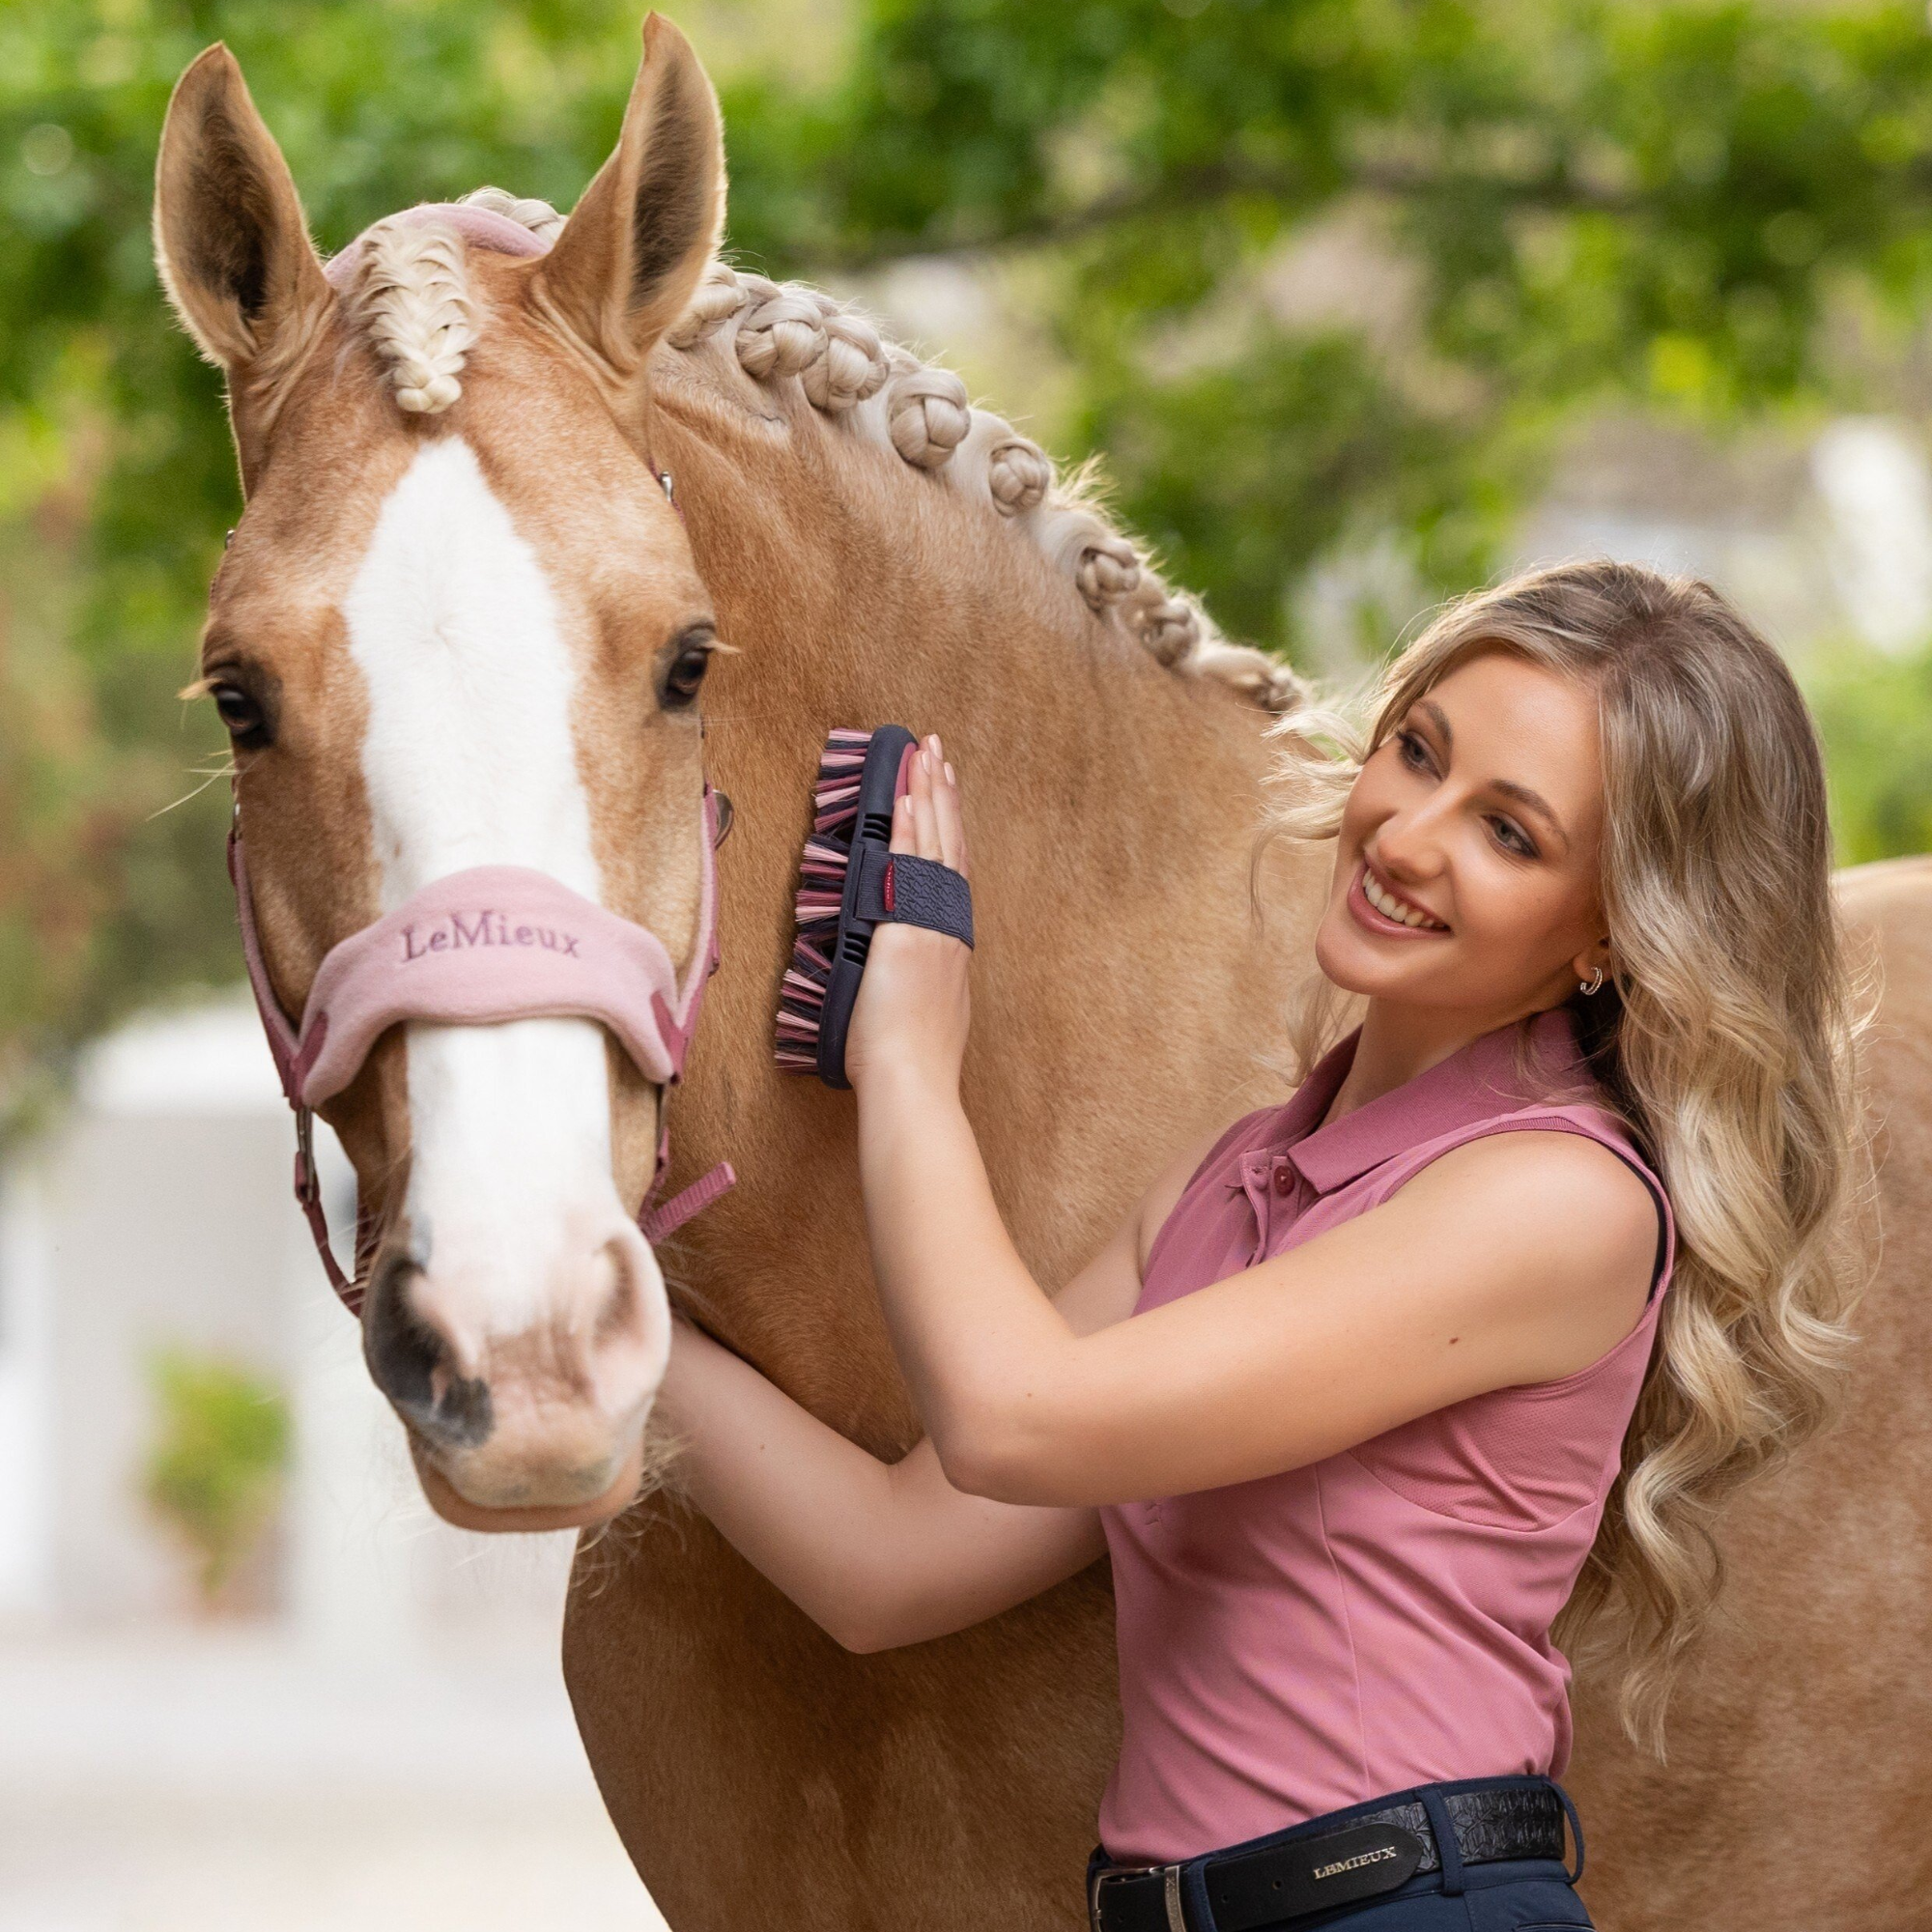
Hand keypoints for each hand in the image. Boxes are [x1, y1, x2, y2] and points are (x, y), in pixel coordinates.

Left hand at [845, 734, 972, 1094]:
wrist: (913, 1079)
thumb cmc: (910, 1064)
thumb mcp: (921, 1016)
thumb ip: (913, 990)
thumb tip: (897, 983)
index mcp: (950, 947)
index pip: (951, 872)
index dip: (950, 829)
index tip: (945, 794)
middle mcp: (948, 928)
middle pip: (950, 847)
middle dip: (944, 796)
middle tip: (939, 752)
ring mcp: (931, 926)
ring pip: (934, 846)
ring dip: (929, 795)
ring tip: (926, 753)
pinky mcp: (907, 930)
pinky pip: (909, 868)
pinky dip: (910, 827)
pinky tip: (907, 794)